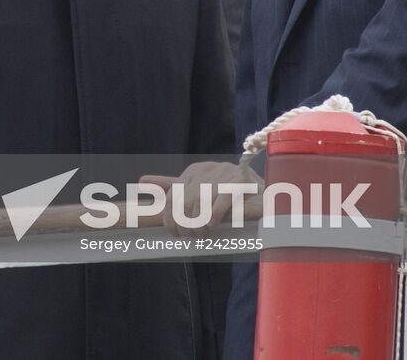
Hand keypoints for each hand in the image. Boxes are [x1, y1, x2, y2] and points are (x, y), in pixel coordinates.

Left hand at [139, 162, 259, 237]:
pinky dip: (213, 216)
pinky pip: (220, 201)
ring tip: (202, 234)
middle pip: (183, 202)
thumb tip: (141, 181)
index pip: (172, 197)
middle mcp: (207, 170)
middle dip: (184, 224)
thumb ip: (172, 186)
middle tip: (191, 238)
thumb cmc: (229, 195)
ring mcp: (223, 174)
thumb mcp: (199, 189)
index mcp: (195, 171)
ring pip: (199, 203)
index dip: (171, 219)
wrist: (265, 193)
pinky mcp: (240, 182)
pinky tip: (212, 226)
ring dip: (198, 224)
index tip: (177, 235)